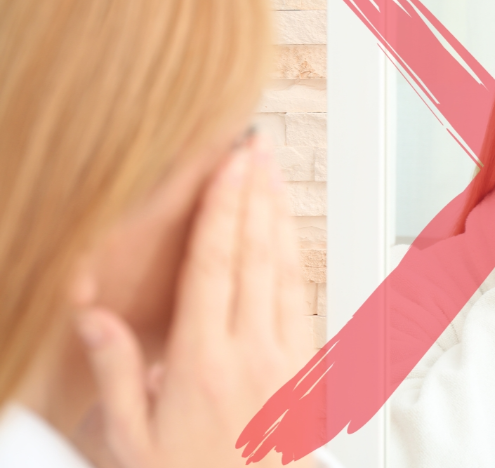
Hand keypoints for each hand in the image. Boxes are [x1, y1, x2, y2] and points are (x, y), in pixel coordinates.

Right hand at [75, 135, 312, 467]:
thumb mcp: (133, 440)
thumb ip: (116, 375)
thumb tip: (93, 318)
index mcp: (203, 360)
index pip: (214, 265)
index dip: (222, 207)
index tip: (229, 166)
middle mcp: (251, 349)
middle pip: (254, 254)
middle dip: (254, 195)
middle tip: (255, 149)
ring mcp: (286, 355)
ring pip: (284, 270)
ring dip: (278, 216)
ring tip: (274, 174)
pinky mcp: (306, 367)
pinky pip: (302, 298)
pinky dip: (295, 258)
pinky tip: (289, 234)